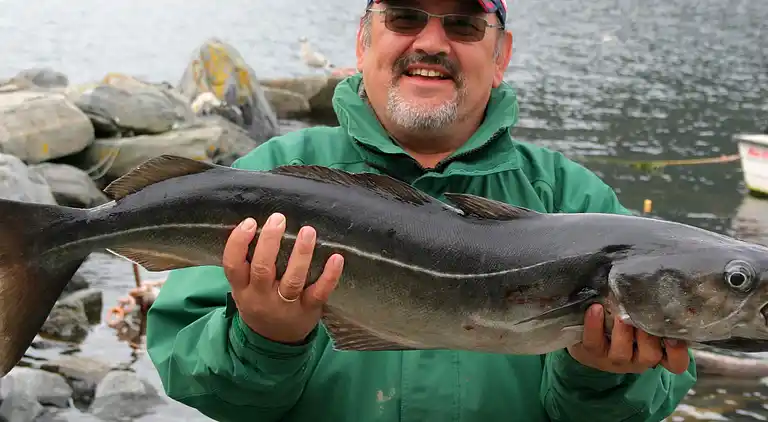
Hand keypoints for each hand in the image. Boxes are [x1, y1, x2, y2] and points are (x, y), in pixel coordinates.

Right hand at [222, 213, 343, 343]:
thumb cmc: (259, 303)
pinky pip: (319, 292)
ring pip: (293, 280)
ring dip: (301, 254)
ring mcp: (286, 305)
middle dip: (270, 242)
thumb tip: (253, 224)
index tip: (249, 222)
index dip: (238, 243)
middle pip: (263, 269)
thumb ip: (246, 263)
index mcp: (243, 289)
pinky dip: (329, 276)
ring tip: (308, 231)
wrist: (273, 343)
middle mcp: (262, 298)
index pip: (233, 265)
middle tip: (278, 219)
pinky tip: (336, 258)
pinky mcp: (308, 309)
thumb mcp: (243, 289)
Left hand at [566, 304, 689, 374]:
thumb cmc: (623, 325)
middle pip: (651, 354)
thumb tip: (665, 286)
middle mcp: (638, 360)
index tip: (674, 335)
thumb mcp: (643, 321)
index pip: (676, 363)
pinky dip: (594, 325)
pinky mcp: (592, 353)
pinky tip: (596, 308)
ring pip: (622, 352)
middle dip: (647, 334)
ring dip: (622, 331)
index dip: (678, 352)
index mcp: (656, 352)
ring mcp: (614, 359)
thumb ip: (654, 310)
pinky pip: (594, 342)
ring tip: (620, 314)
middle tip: (644, 313)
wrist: (591, 342)